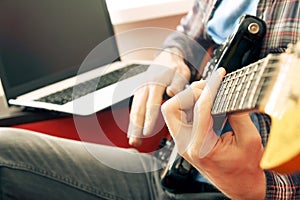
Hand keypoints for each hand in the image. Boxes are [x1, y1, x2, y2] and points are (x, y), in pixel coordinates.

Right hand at [127, 49, 190, 145]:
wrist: (167, 58)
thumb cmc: (175, 68)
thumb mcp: (180, 72)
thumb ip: (177, 83)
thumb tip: (171, 92)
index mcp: (155, 83)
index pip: (151, 104)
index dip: (149, 119)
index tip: (147, 131)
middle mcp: (145, 87)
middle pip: (138, 110)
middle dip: (136, 127)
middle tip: (135, 141)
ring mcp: (140, 90)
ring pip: (134, 110)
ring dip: (132, 126)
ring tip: (133, 140)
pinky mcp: (139, 94)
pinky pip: (135, 109)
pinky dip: (133, 121)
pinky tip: (132, 132)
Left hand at [162, 68, 265, 199]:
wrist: (240, 185)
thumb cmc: (245, 168)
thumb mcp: (249, 140)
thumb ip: (239, 115)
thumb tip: (230, 94)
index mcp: (201, 147)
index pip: (200, 108)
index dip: (210, 88)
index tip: (218, 76)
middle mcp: (186, 145)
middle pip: (171, 109)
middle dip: (187, 93)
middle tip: (206, 87)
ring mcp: (183, 143)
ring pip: (172, 112)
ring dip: (186, 98)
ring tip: (206, 92)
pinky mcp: (186, 141)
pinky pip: (180, 117)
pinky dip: (189, 105)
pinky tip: (204, 101)